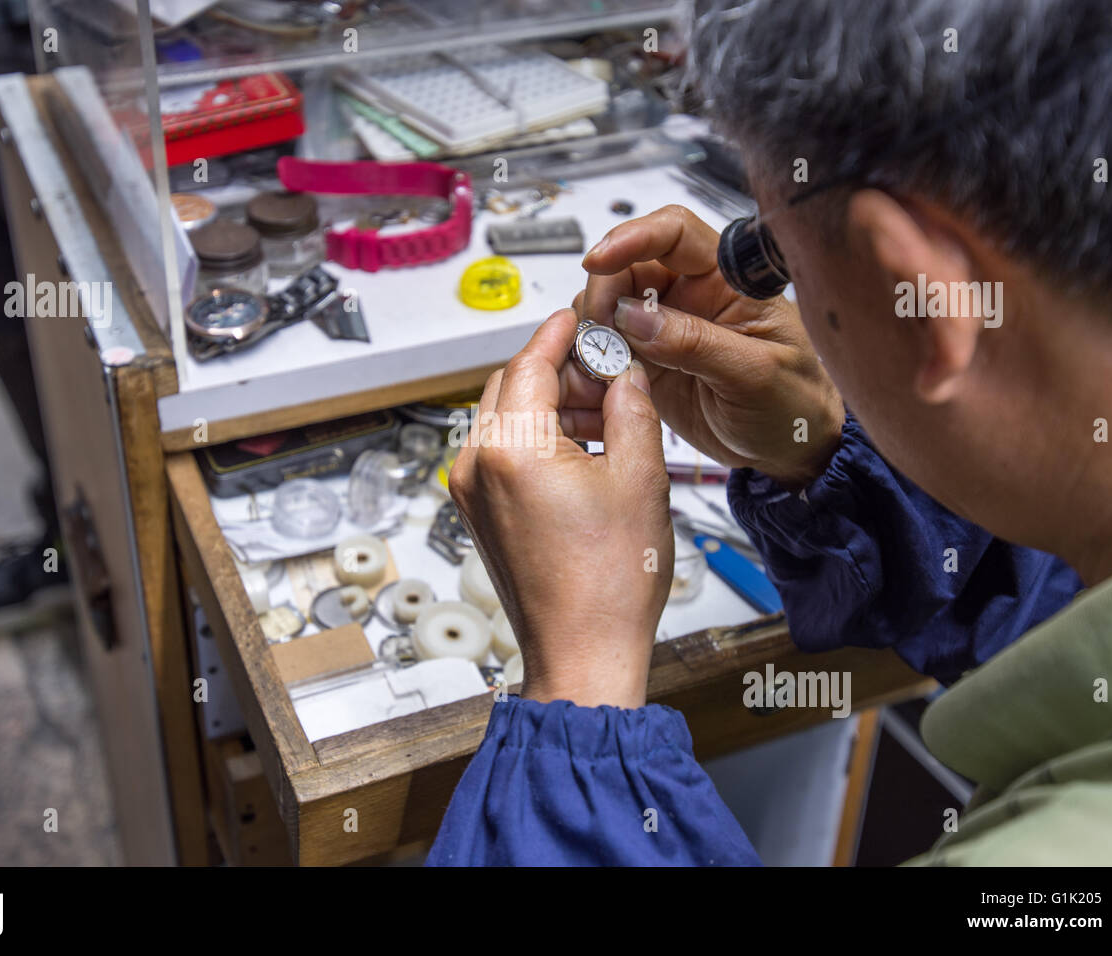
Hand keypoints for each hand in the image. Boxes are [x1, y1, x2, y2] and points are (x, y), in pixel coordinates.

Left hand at [449, 308, 672, 708]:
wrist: (582, 654)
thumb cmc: (608, 586)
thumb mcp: (640, 480)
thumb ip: (631, 410)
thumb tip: (624, 374)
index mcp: (511, 450)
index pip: (530, 363)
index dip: (561, 333)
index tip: (581, 316)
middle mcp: (477, 466)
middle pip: (510, 385)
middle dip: (557, 368)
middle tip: (607, 369)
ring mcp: (471, 492)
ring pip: (504, 417)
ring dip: (549, 403)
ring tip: (604, 412)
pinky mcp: (478, 513)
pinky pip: (501, 452)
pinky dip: (536, 437)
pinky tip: (582, 447)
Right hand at [568, 205, 844, 488]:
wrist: (787, 452)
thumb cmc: (792, 404)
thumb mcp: (754, 374)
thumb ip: (695, 343)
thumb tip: (633, 315)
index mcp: (727, 280)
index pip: (674, 233)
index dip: (633, 236)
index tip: (598, 261)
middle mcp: (691, 295)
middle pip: (628, 267)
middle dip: (603, 294)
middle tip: (598, 334)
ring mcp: (664, 328)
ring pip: (608, 306)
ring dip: (593, 331)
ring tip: (599, 367)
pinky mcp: (646, 361)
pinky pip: (604, 347)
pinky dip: (591, 360)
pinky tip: (597, 384)